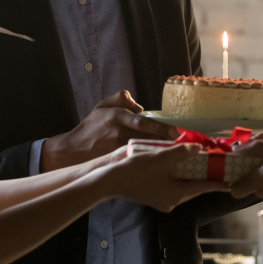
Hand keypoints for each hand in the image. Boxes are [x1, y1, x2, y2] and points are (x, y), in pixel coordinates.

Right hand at [41, 91, 178, 171]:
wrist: (74, 149)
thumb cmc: (92, 125)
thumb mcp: (104, 105)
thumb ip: (122, 98)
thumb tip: (140, 106)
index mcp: (117, 117)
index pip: (141, 122)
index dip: (160, 128)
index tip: (176, 133)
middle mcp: (119, 134)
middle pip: (149, 139)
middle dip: (168, 143)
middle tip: (188, 145)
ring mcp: (119, 150)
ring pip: (146, 152)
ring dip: (163, 153)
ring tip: (182, 155)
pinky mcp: (120, 161)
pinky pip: (140, 161)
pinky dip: (153, 162)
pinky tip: (166, 165)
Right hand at [106, 144, 227, 211]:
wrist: (110, 180)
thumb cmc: (137, 170)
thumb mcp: (162, 158)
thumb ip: (182, 152)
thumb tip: (200, 148)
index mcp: (177, 195)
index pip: (203, 188)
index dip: (217, 183)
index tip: (230, 183)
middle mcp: (172, 201)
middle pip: (193, 187)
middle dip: (204, 176)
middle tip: (216, 166)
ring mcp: (162, 200)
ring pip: (182, 186)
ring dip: (190, 175)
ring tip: (200, 164)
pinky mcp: (154, 196)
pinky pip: (172, 186)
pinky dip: (178, 176)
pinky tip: (179, 166)